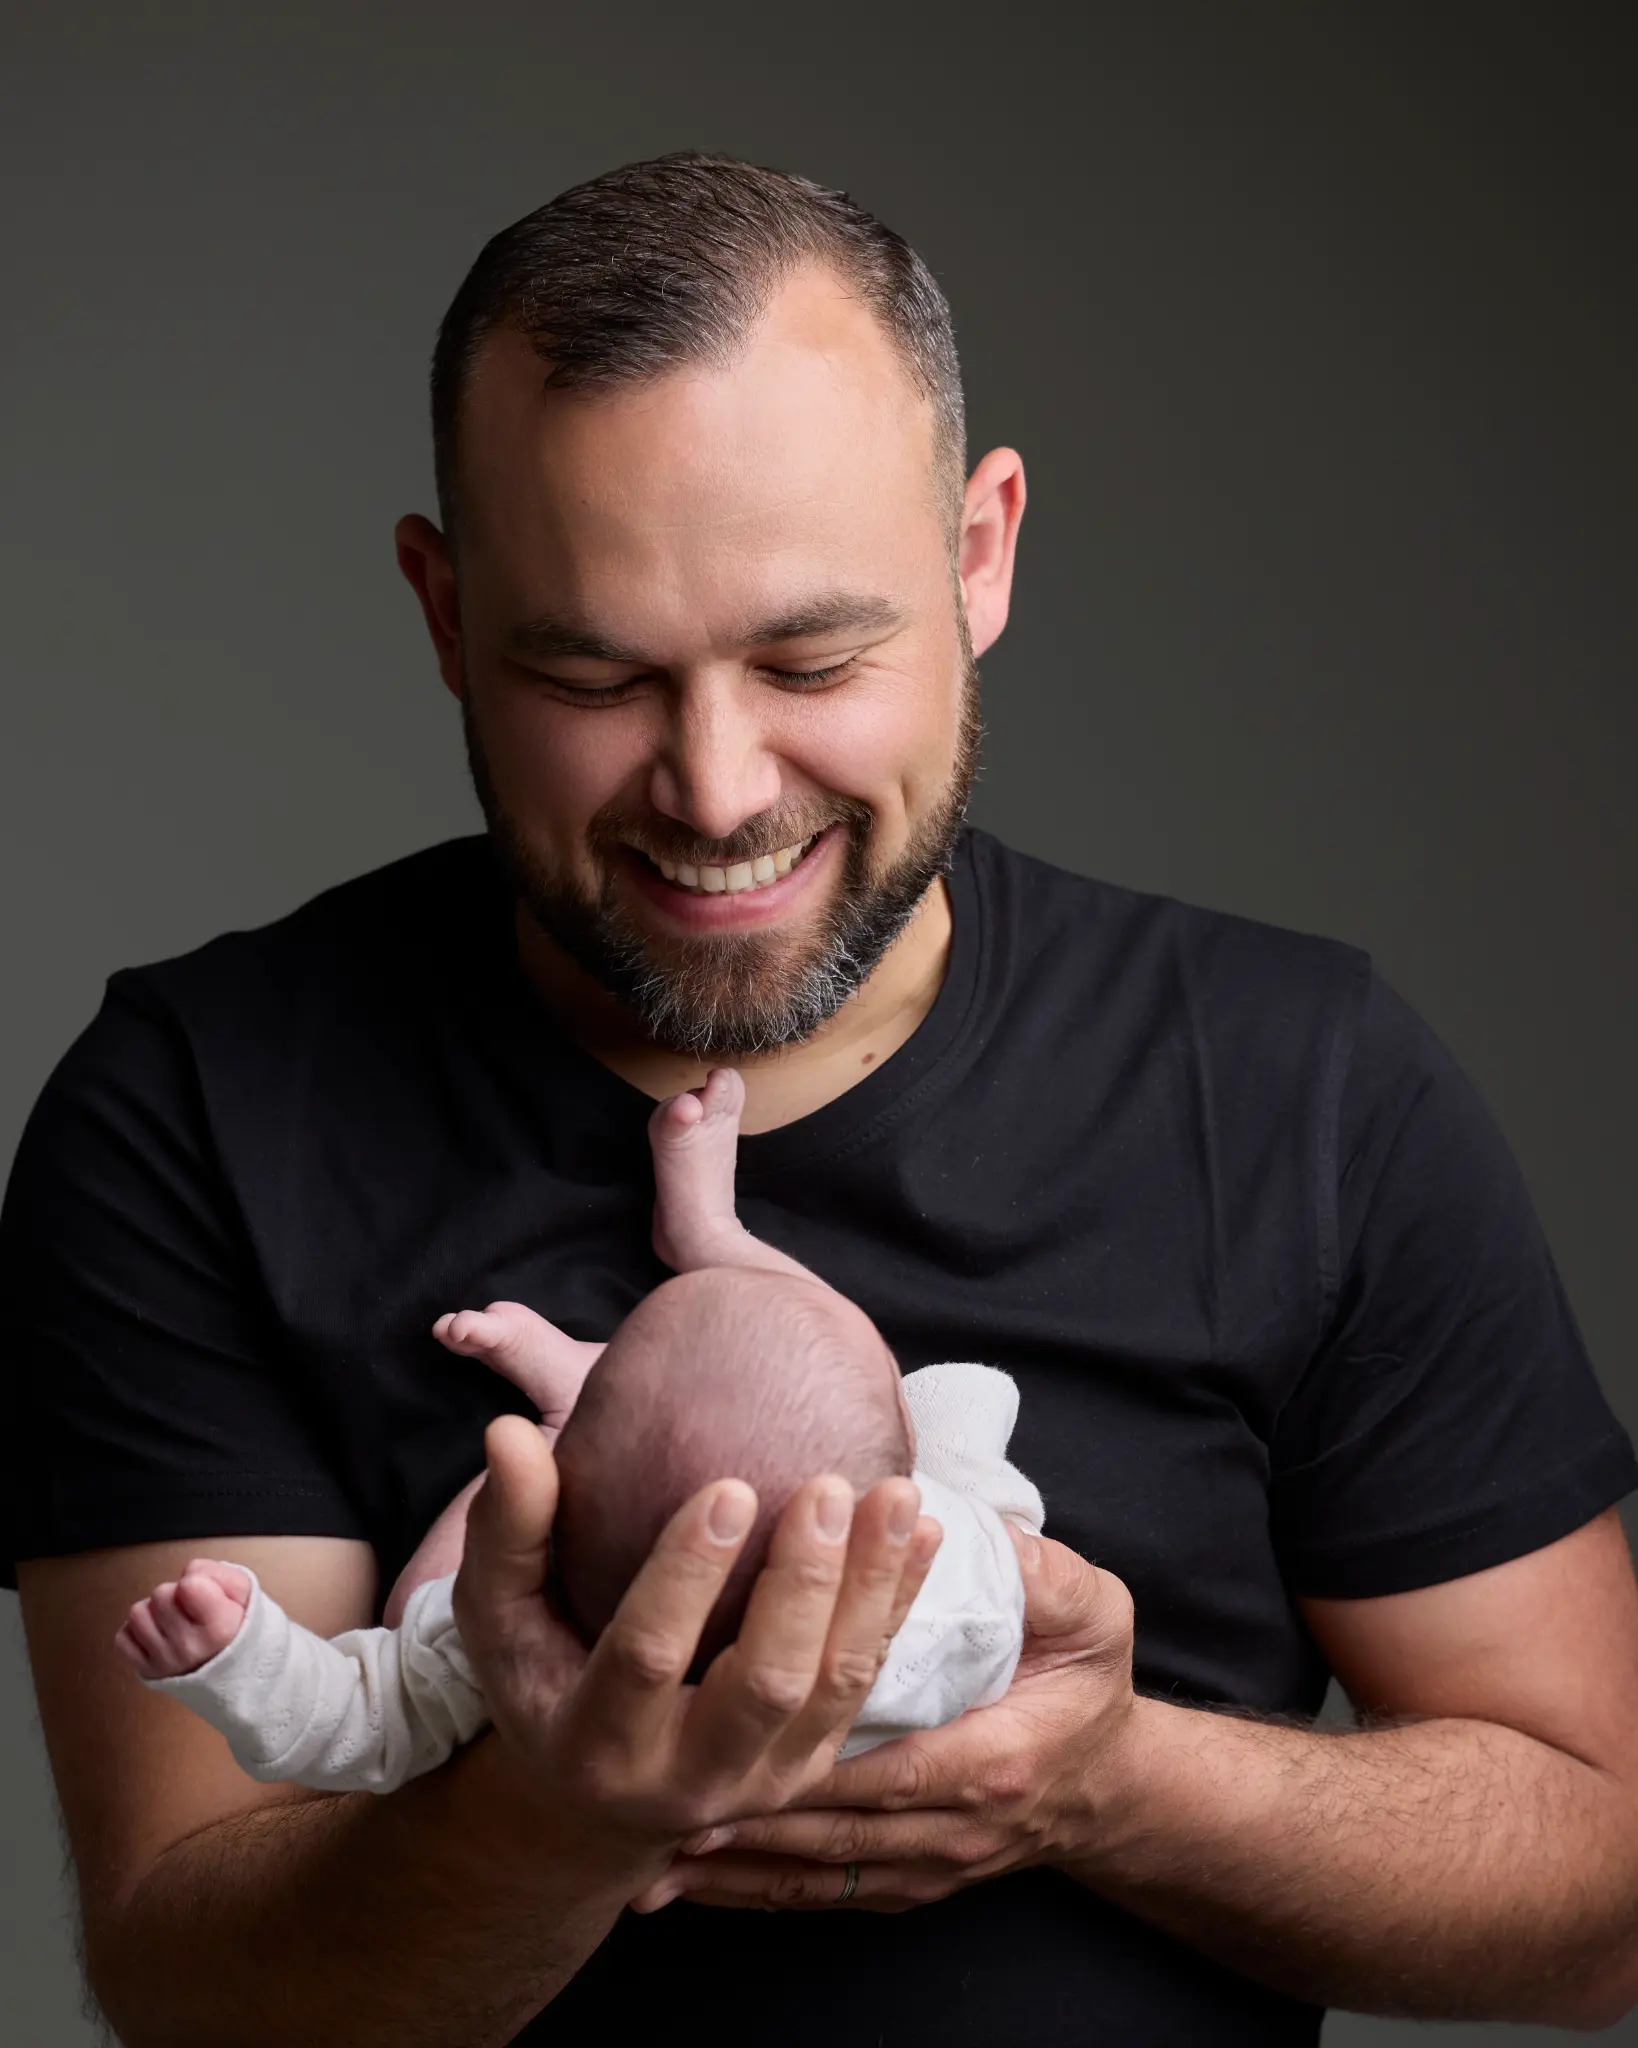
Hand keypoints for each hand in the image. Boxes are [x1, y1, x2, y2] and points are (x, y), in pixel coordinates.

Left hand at [114, 1558, 253, 1678]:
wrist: (235, 1670)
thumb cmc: (237, 1627)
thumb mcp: (244, 1592)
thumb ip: (217, 1573)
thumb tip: (186, 1575)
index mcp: (218, 1628)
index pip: (188, 1586)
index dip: (196, 1581)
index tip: (205, 1594)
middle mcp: (188, 1648)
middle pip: (160, 1594)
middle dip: (174, 1593)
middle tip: (189, 1608)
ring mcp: (164, 1662)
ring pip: (137, 1613)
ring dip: (153, 1610)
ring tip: (171, 1619)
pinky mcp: (146, 1671)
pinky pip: (122, 1638)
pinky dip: (135, 1631)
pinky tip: (157, 1632)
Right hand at [453, 1415, 943, 1892]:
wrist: (595, 1802)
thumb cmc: (540, 1675)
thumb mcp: (499, 1617)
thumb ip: (508, 1531)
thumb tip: (509, 1435)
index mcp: (596, 1742)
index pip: (648, 1659)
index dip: (687, 1576)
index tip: (729, 1487)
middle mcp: (686, 1778)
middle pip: (764, 1685)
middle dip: (802, 1586)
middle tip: (826, 1489)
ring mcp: (762, 1778)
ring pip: (834, 1691)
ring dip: (871, 1591)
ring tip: (894, 1495)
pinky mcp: (813, 1765)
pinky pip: (870, 1685)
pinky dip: (900, 1606)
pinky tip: (922, 1530)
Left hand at [629, 1529, 1137, 1912]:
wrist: (1111, 1788)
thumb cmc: (1090, 1688)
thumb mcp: (1096, 1617)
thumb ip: (1045, 1576)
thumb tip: (991, 1534)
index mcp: (990, 1761)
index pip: (888, 1759)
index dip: (810, 1748)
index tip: (736, 1726)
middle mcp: (951, 1830)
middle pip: (835, 1825)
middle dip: (750, 1813)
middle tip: (662, 1799)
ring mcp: (925, 1868)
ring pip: (816, 1875)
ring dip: (737, 1867)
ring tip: (652, 1855)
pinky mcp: (902, 1884)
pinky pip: (819, 1895)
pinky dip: (753, 1891)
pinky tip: (689, 1881)